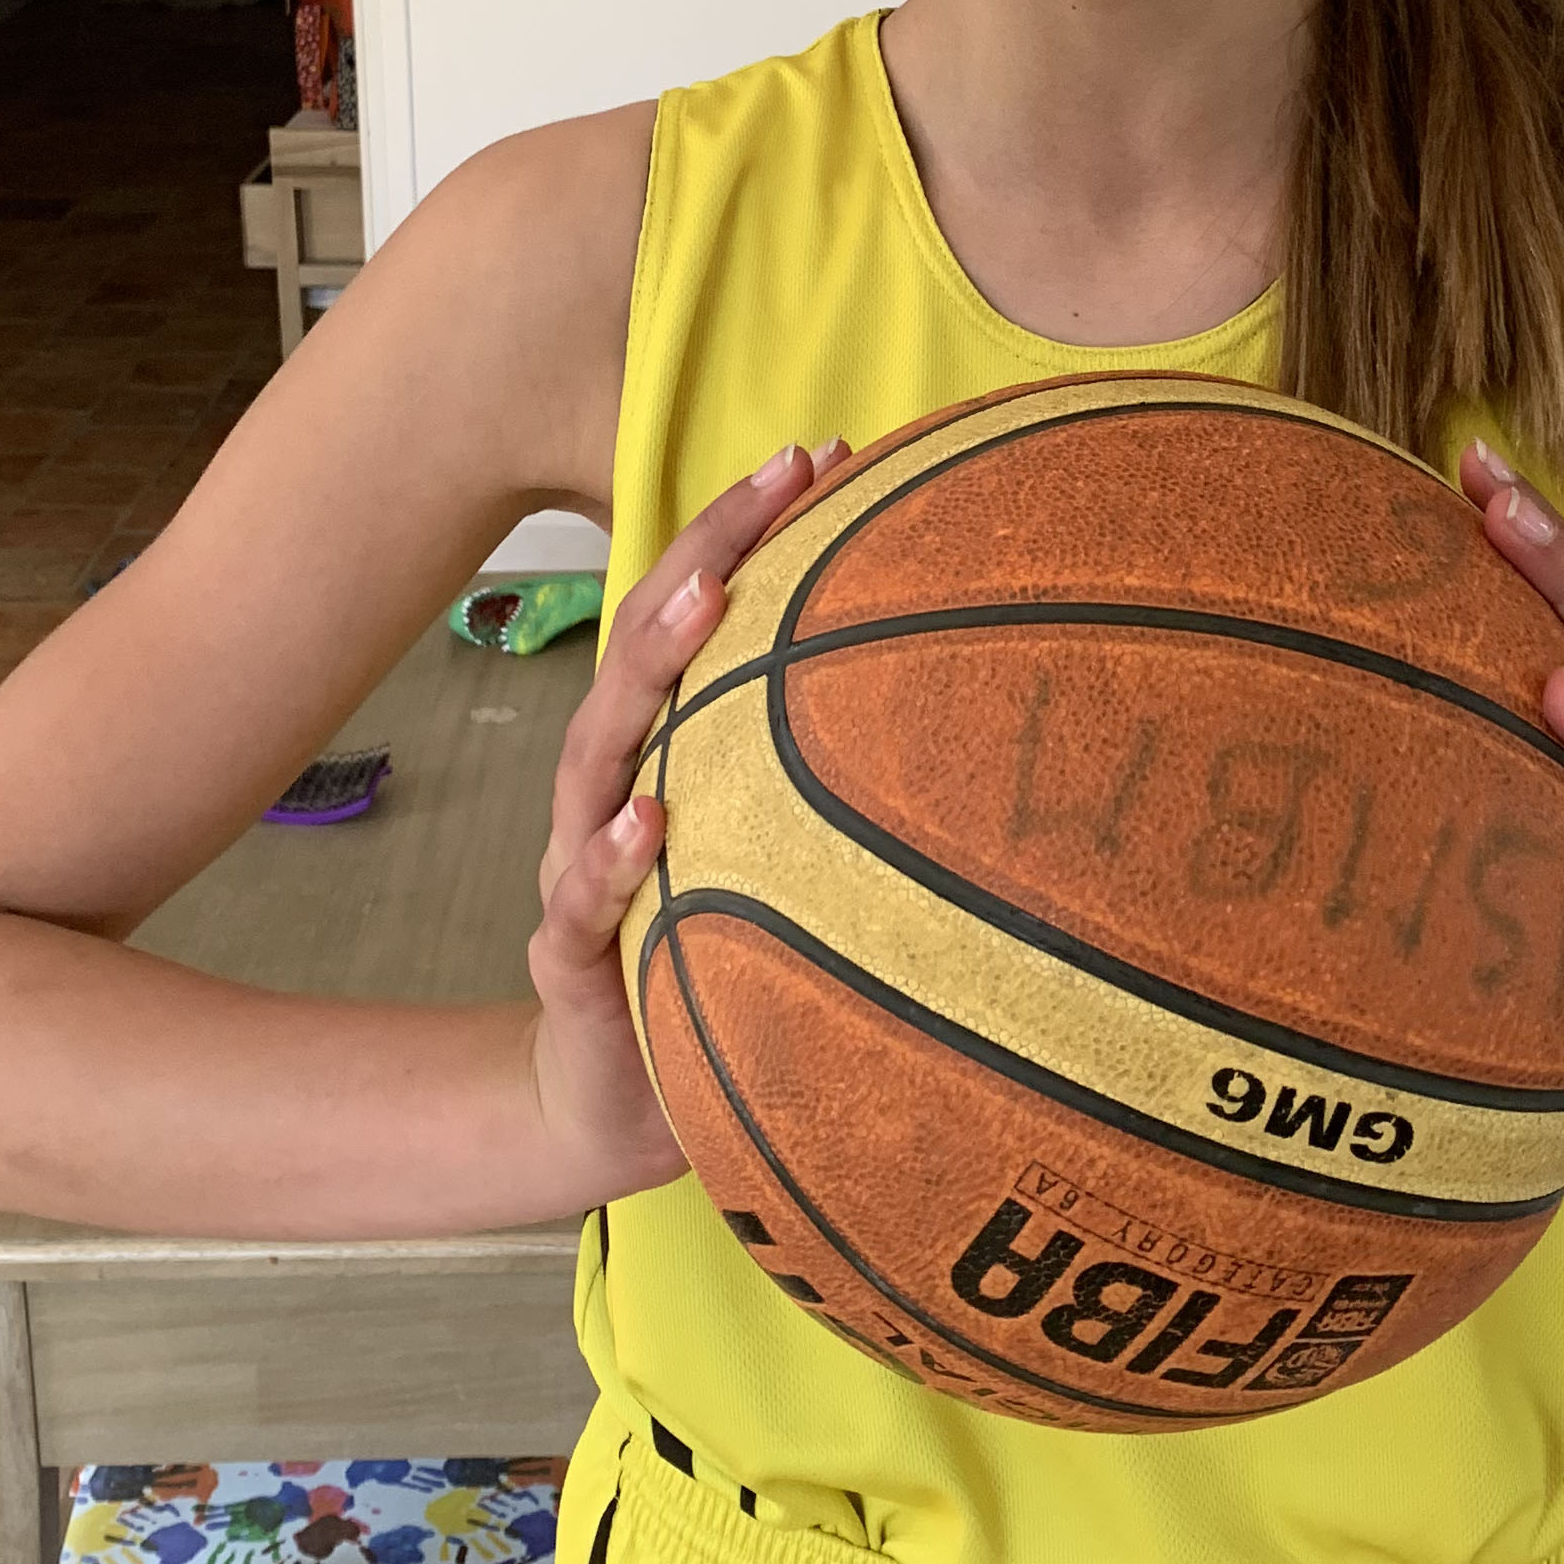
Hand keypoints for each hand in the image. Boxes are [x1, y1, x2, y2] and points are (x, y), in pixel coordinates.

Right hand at [522, 439, 839, 1211]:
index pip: (701, 618)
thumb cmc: (716, 964)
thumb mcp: (788, 866)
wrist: (623, 1109)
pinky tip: (650, 819)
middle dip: (705, 553)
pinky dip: (612, 857)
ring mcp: (581, 865)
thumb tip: (990, 709)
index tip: (819, 454)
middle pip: (645, 648)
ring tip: (706, 603)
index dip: (747, 530)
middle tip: (772, 478)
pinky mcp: (573, 958)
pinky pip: (583, 901)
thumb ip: (846, 791)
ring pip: (600, 749)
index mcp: (669, 753)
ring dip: (651, 668)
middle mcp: (615, 788)